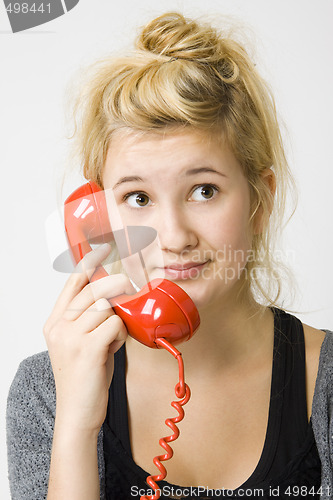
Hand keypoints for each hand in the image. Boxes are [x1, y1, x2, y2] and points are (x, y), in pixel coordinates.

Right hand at [43, 244, 135, 433]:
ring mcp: (71, 337)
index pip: (72, 283)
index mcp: (55, 323)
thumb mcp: (80, 342)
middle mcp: (59, 327)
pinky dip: (122, 333)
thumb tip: (115, 297)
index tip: (101, 250)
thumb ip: (91, 319)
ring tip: (114, 337)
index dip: (88, 264)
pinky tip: (115, 347)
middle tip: (129, 289)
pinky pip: (116, 324)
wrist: (77, 413)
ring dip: (119, 319)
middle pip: (94, 289)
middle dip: (118, 285)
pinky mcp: (87, 349)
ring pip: (107, 306)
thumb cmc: (84, 377)